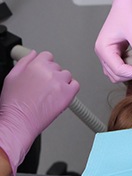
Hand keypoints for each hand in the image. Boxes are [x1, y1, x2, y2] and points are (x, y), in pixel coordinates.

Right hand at [0, 51, 79, 175]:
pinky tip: (62, 94)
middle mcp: (50, 72)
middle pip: (57, 67)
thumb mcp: (12, 77)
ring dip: (61, 82)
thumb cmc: (14, 103)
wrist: (20, 121)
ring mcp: (60, 83)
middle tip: (44, 87)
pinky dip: (71, 89)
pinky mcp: (68, 94)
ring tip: (51, 93)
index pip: (48, 56)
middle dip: (51, 75)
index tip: (43, 72)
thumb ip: (24, 62)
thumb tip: (33, 54)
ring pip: (66, 75)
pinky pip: (75, 85)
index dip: (45, 65)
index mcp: (36, 65)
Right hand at [95, 0, 131, 82]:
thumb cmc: (128, 10)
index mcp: (103, 48)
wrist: (129, 0)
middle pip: (116, 75)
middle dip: (131, 74)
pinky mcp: (116, 52)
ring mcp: (109, 53)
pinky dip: (131, 68)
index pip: (117, 69)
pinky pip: (122, 67)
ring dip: (130, 73)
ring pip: (117, 74)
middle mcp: (103, 52)